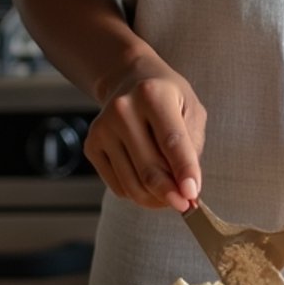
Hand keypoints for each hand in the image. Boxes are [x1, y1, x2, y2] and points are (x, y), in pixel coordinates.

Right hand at [84, 56, 206, 213]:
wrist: (130, 80)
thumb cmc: (166, 96)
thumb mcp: (190, 108)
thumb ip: (191, 146)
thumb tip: (187, 188)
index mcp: (153, 95)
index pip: (171, 142)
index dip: (184, 171)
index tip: (192, 195)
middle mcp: (122, 110)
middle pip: (149, 169)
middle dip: (170, 194)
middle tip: (185, 205)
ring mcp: (103, 129)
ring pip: (132, 184)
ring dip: (155, 199)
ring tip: (170, 193)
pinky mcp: (91, 146)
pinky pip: (118, 186)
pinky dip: (137, 193)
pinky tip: (148, 181)